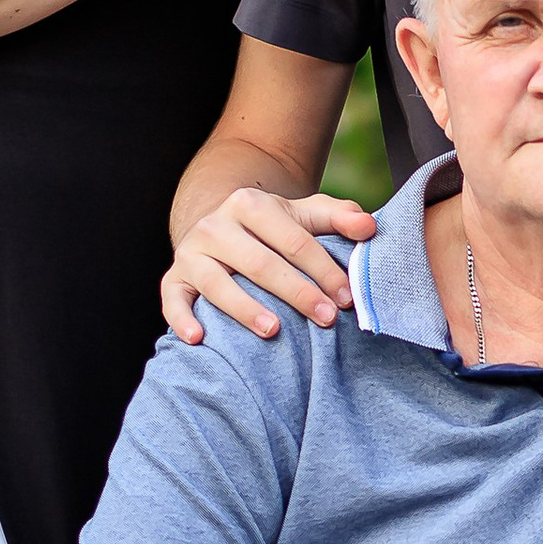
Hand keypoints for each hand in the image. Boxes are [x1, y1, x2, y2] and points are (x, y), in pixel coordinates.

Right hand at [164, 186, 376, 342]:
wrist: (221, 228)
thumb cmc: (272, 230)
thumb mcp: (304, 217)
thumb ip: (339, 218)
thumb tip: (370, 227)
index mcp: (251, 204)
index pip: (294, 240)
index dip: (323, 270)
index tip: (347, 298)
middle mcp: (216, 225)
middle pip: (260, 262)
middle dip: (296, 292)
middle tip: (326, 318)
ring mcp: (191, 252)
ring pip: (217, 283)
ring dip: (244, 308)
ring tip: (274, 331)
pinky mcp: (175, 278)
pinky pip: (172, 300)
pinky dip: (182, 319)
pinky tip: (199, 340)